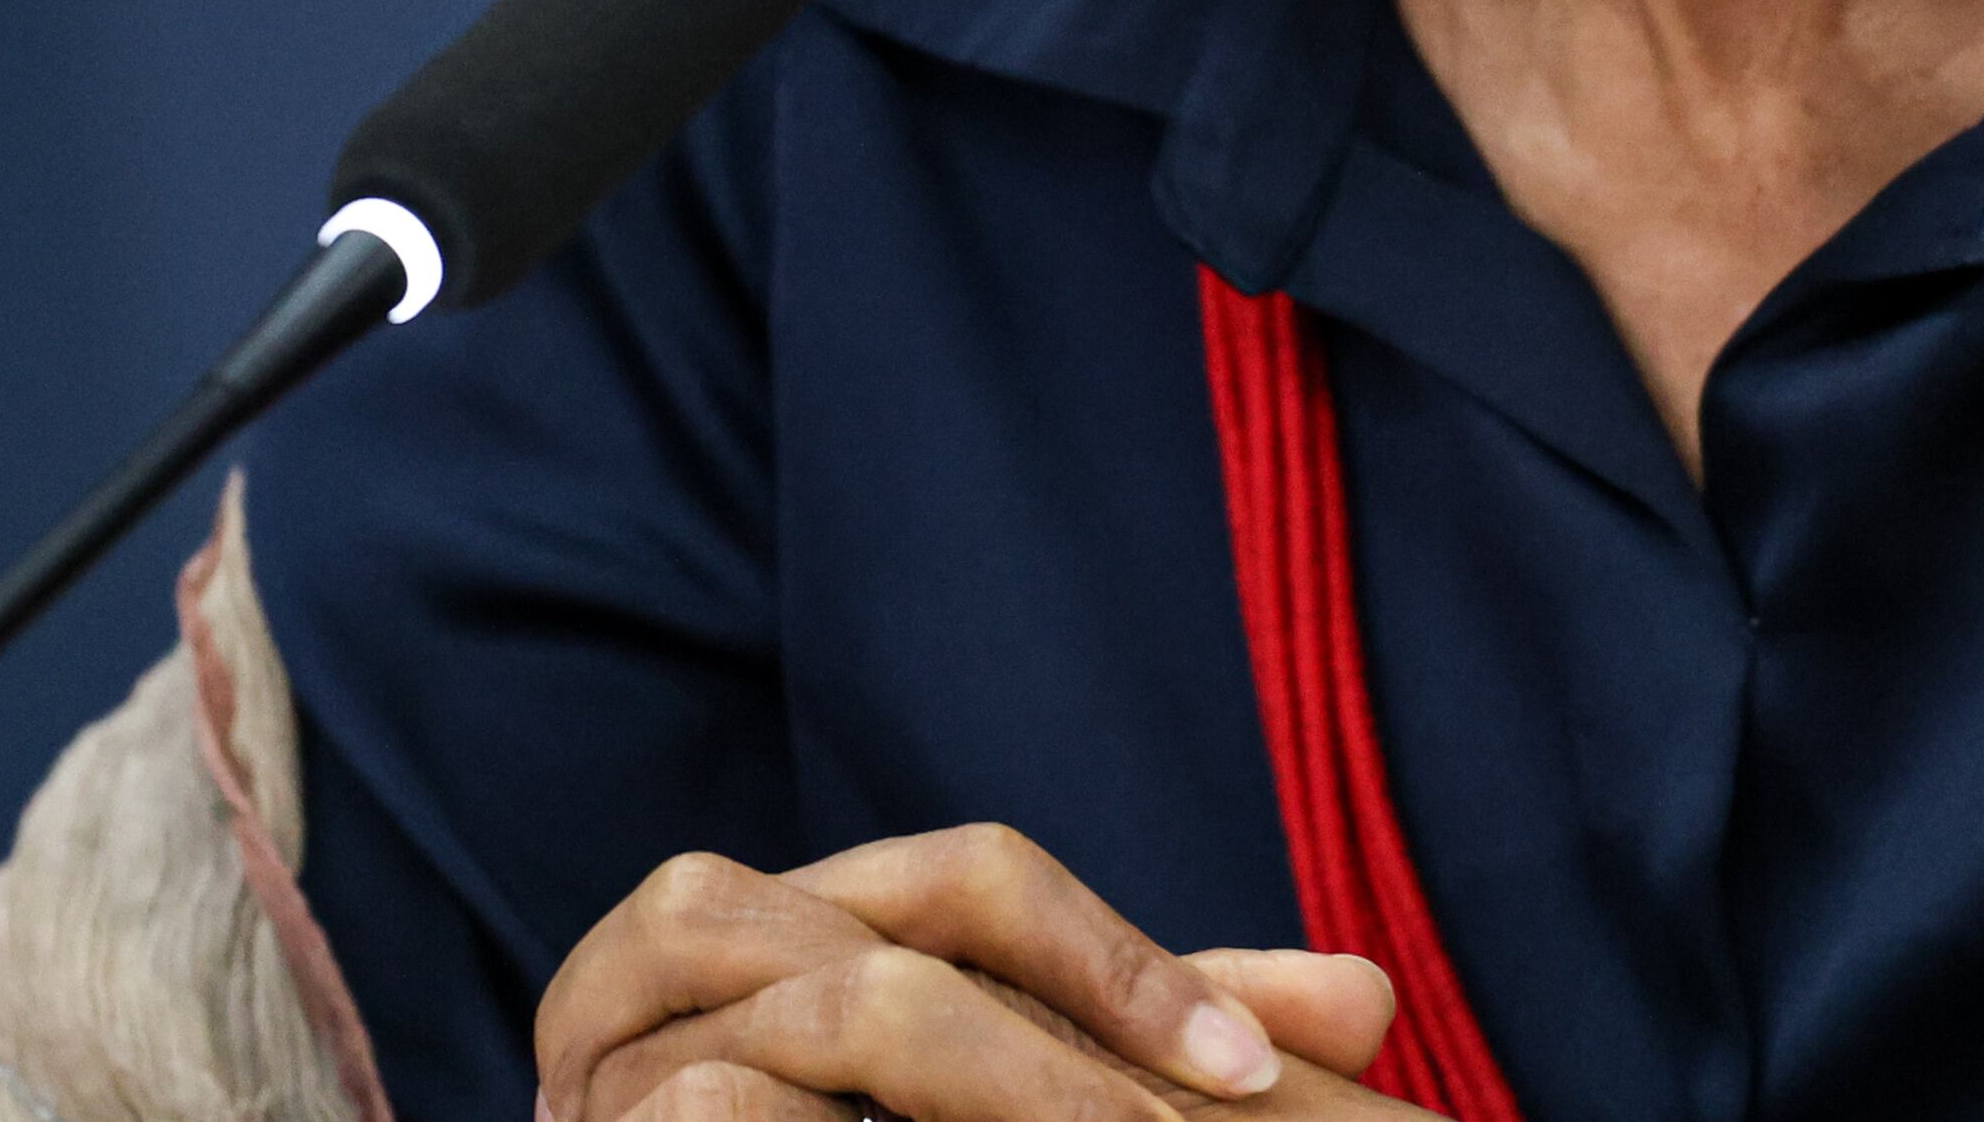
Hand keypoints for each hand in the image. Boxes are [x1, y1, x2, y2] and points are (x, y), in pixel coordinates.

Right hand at [537, 821, 1418, 1119]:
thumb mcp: (1015, 1105)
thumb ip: (1144, 1043)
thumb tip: (1367, 993)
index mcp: (788, 929)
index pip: (968, 883)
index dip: (1120, 963)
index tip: (1256, 1085)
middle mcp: (684, 969)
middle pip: (894, 934)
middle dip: (1057, 1039)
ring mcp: (616, 1063)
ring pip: (830, 1007)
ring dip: (991, 1081)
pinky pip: (718, 1107)